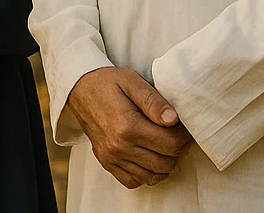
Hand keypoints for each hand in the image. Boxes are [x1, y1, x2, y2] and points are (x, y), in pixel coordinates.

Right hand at [67, 67, 194, 188]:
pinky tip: (148, 157)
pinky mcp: (105, 162)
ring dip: (165, 164)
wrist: (78, 89)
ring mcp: (110, 156)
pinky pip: (133, 181)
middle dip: (177, 151)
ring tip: (163, 146)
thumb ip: (154, 101)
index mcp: (127, 125)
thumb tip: (174, 120)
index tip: (184, 128)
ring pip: (152, 176)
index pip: (171, 144)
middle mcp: (118, 146)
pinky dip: (146, 174)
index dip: (185, 138)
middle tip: (176, 136)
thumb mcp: (132, 81)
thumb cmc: (107, 82)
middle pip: (165, 163)